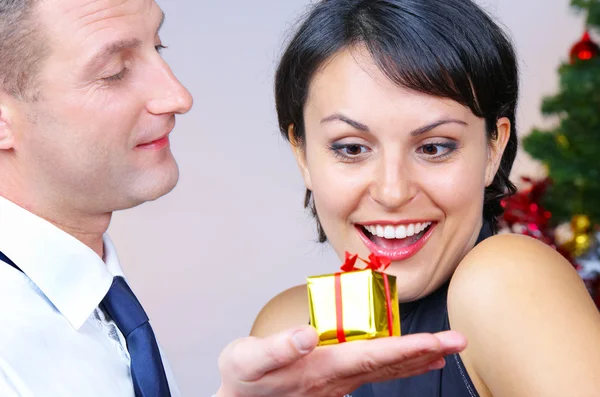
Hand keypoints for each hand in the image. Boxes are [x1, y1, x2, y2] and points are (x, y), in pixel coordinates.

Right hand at [216, 326, 466, 396]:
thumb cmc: (244, 379)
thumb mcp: (248, 359)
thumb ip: (278, 347)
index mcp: (322, 369)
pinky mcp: (334, 379)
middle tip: (459, 341)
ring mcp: (338, 381)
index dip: (408, 347)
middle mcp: (337, 378)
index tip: (437, 341)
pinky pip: (374, 370)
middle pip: (390, 364)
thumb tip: (308, 334)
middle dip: (427, 351)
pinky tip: (409, 358)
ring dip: (417, 358)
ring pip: (386, 369)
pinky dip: (398, 362)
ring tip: (444, 350)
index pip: (374, 355)